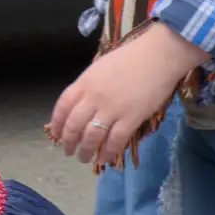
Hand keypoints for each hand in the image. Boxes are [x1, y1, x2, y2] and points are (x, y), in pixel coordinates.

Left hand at [49, 22, 210, 165]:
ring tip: (85, 158)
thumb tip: (84, 103)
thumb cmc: (131, 58)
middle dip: (69, 141)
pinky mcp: (131, 119)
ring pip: (92, 136)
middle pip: (74, 125)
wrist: (158, 56)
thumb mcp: (101, 67)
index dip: (57, 123)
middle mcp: (94, 98)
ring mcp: (112, 109)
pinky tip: (105, 158)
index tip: (57, 134)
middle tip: (69, 151)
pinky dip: (108, 152)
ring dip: (86, 150)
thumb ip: (90, 85)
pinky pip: (115, 140)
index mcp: (84, 82)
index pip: (63, 107)